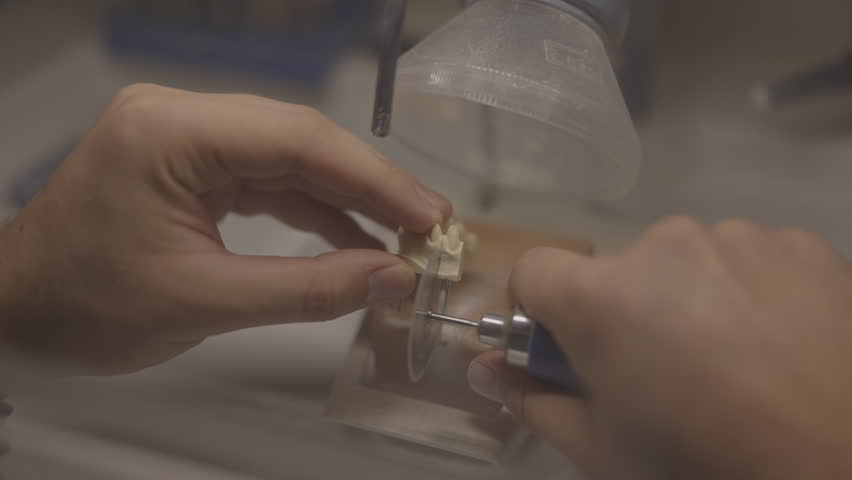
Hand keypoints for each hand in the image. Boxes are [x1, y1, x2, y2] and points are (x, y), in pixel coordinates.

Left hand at [0, 84, 450, 374]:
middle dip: (368, 185)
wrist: (14, 314)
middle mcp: (179, 118)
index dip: (373, 178)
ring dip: (346, 199)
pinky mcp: (190, 165)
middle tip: (428, 226)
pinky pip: (266, 180)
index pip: (295, 140)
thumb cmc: (85, 310)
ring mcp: (184, 138)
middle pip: (298, 140)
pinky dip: (311, 211)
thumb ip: (307, 290)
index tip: (427, 215)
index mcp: (170, 133)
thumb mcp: (204, 303)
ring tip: (402, 236)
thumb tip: (392, 279)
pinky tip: (353, 240)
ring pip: (288, 159)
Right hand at [469, 218, 851, 478]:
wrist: (848, 459)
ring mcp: (737, 237)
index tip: (568, 353)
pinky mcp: (798, 243)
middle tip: (663, 376)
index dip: (540, 314)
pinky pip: (748, 259)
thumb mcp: (602, 449)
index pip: (533, 271)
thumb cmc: (702, 458)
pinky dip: (749, 293)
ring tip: (733, 362)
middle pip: (615, 272)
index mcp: (601, 295)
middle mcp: (664, 245)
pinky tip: (779, 345)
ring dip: (690, 300)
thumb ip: (531, 399)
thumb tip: (484, 367)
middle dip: (623, 315)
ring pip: (685, 263)